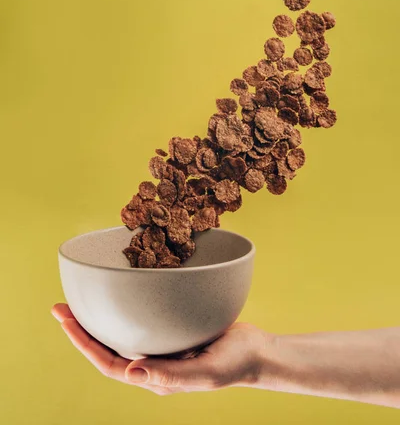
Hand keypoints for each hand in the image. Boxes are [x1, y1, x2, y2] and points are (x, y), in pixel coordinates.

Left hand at [51, 303, 268, 394]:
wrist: (257, 352)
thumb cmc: (234, 364)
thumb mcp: (206, 373)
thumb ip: (172, 376)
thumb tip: (131, 373)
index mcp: (153, 377)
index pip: (108, 363)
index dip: (83, 343)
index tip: (65, 320)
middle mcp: (152, 362)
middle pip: (108, 347)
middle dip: (82, 328)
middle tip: (62, 304)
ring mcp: (161, 346)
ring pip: (122, 332)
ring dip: (101, 317)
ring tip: (83, 296)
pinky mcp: (172, 330)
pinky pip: (142, 319)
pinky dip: (127, 306)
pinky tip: (123, 290)